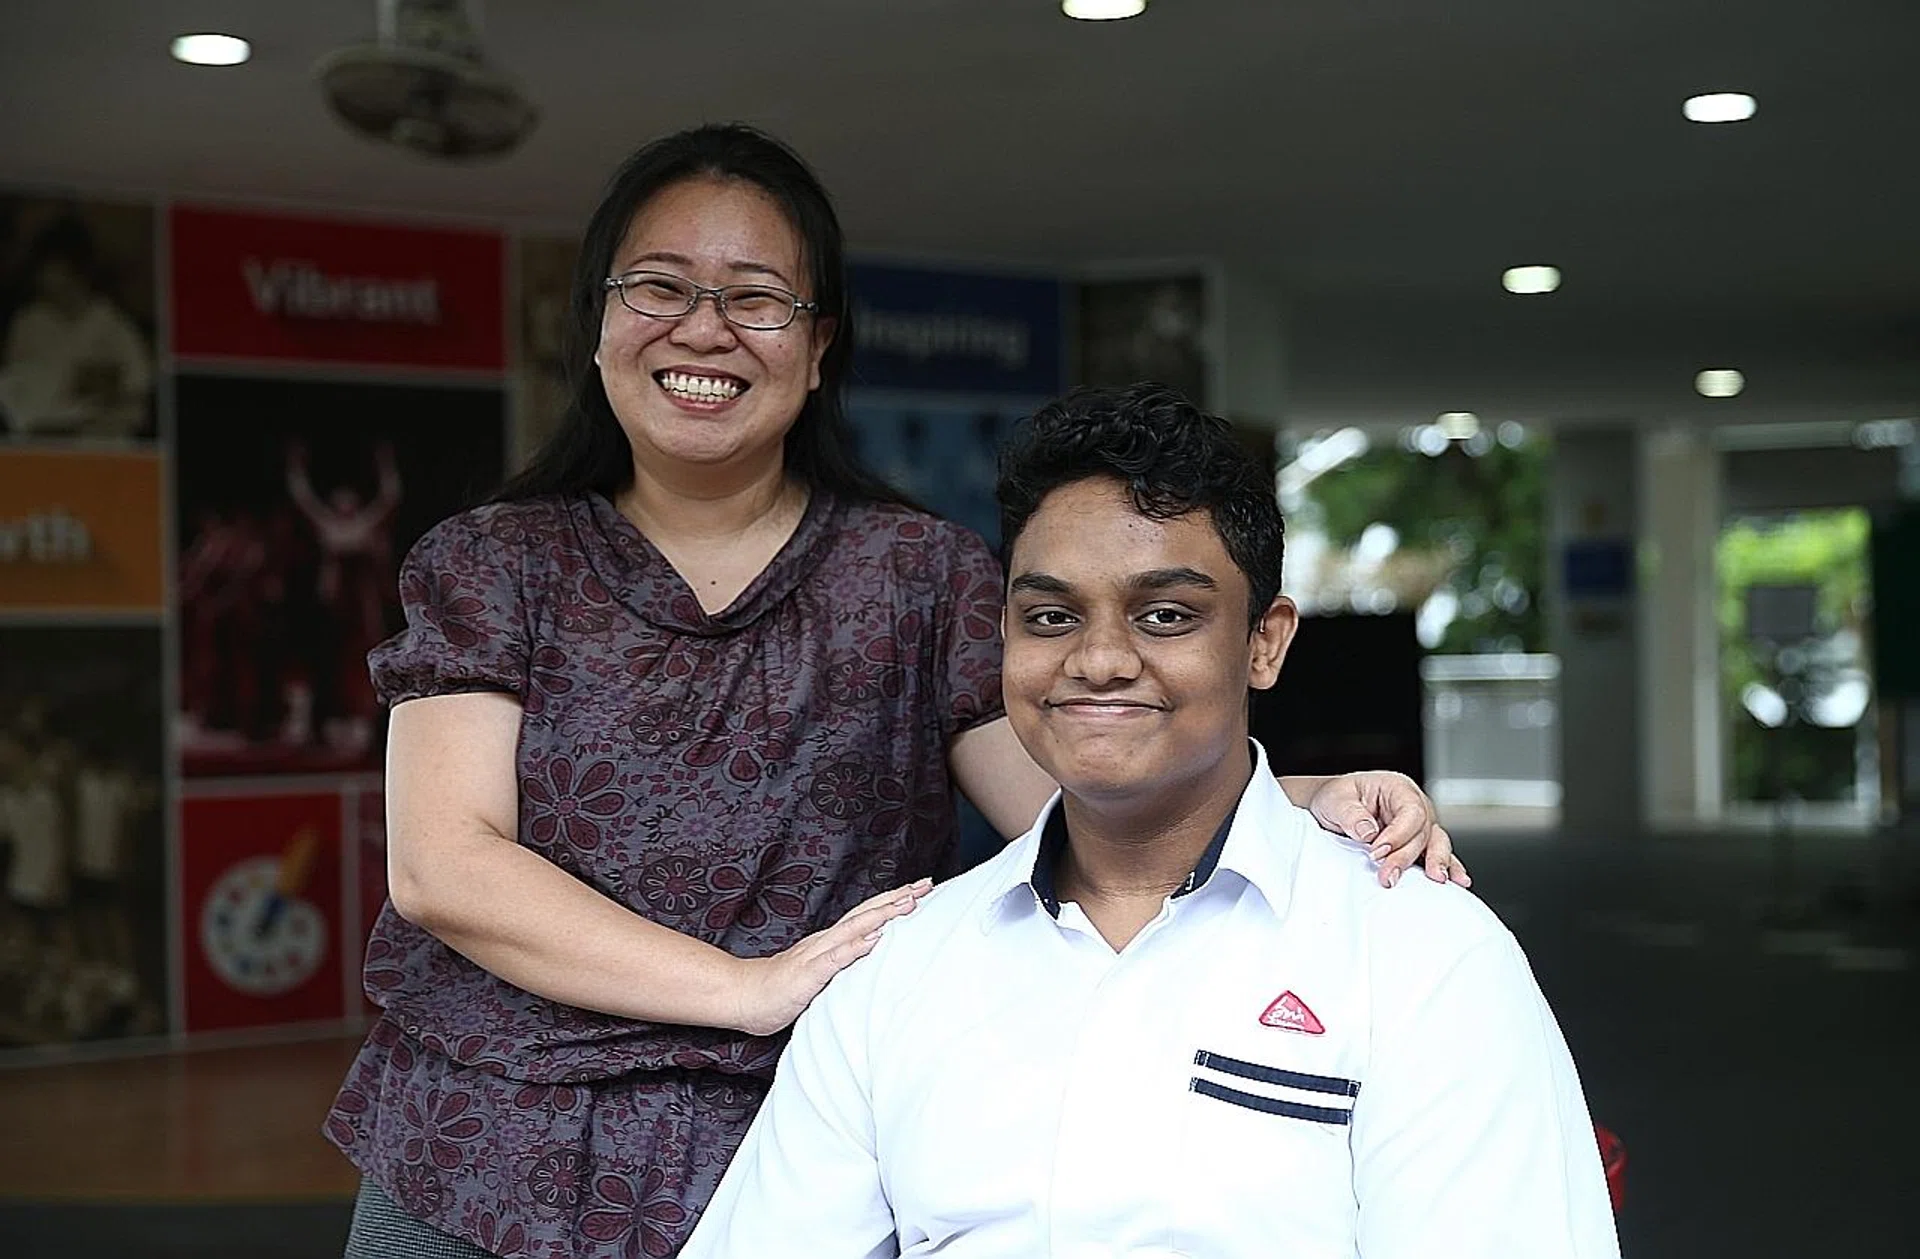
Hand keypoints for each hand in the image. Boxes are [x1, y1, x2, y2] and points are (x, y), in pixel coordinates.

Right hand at [729, 878, 931, 1035]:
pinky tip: (875, 939)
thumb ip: (843, 963)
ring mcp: (817, 954)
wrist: (745, 996)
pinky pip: (835, 959)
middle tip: (926, 884)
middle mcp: (826, 941)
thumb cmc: (782, 989)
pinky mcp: (808, 973)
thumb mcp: (821, 974)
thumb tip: (872, 955)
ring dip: (883, 914)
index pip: (868, 916)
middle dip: (897, 899)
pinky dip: (856, 947)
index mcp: (831, 942)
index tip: (921, 890)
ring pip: (854, 929)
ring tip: (909, 903)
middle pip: (866, 913)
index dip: (894, 902)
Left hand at [1305, 772, 1468, 888]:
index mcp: (1397, 788)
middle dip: (1407, 857)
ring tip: (1437, 879)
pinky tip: (1458, 881)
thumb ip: (1351, 815)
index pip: (1409, 812)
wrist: (1332, 808)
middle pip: (1423, 832)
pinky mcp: (1418, 843)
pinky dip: (1449, 867)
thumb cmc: (1337, 799)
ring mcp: (1419, 825)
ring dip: (1437, 863)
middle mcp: (1414, 805)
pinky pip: (1437, 854)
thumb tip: (1369, 833)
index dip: (1397, 834)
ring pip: (1437, 842)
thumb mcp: (1336, 801)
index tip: (1377, 851)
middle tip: (1388, 876)